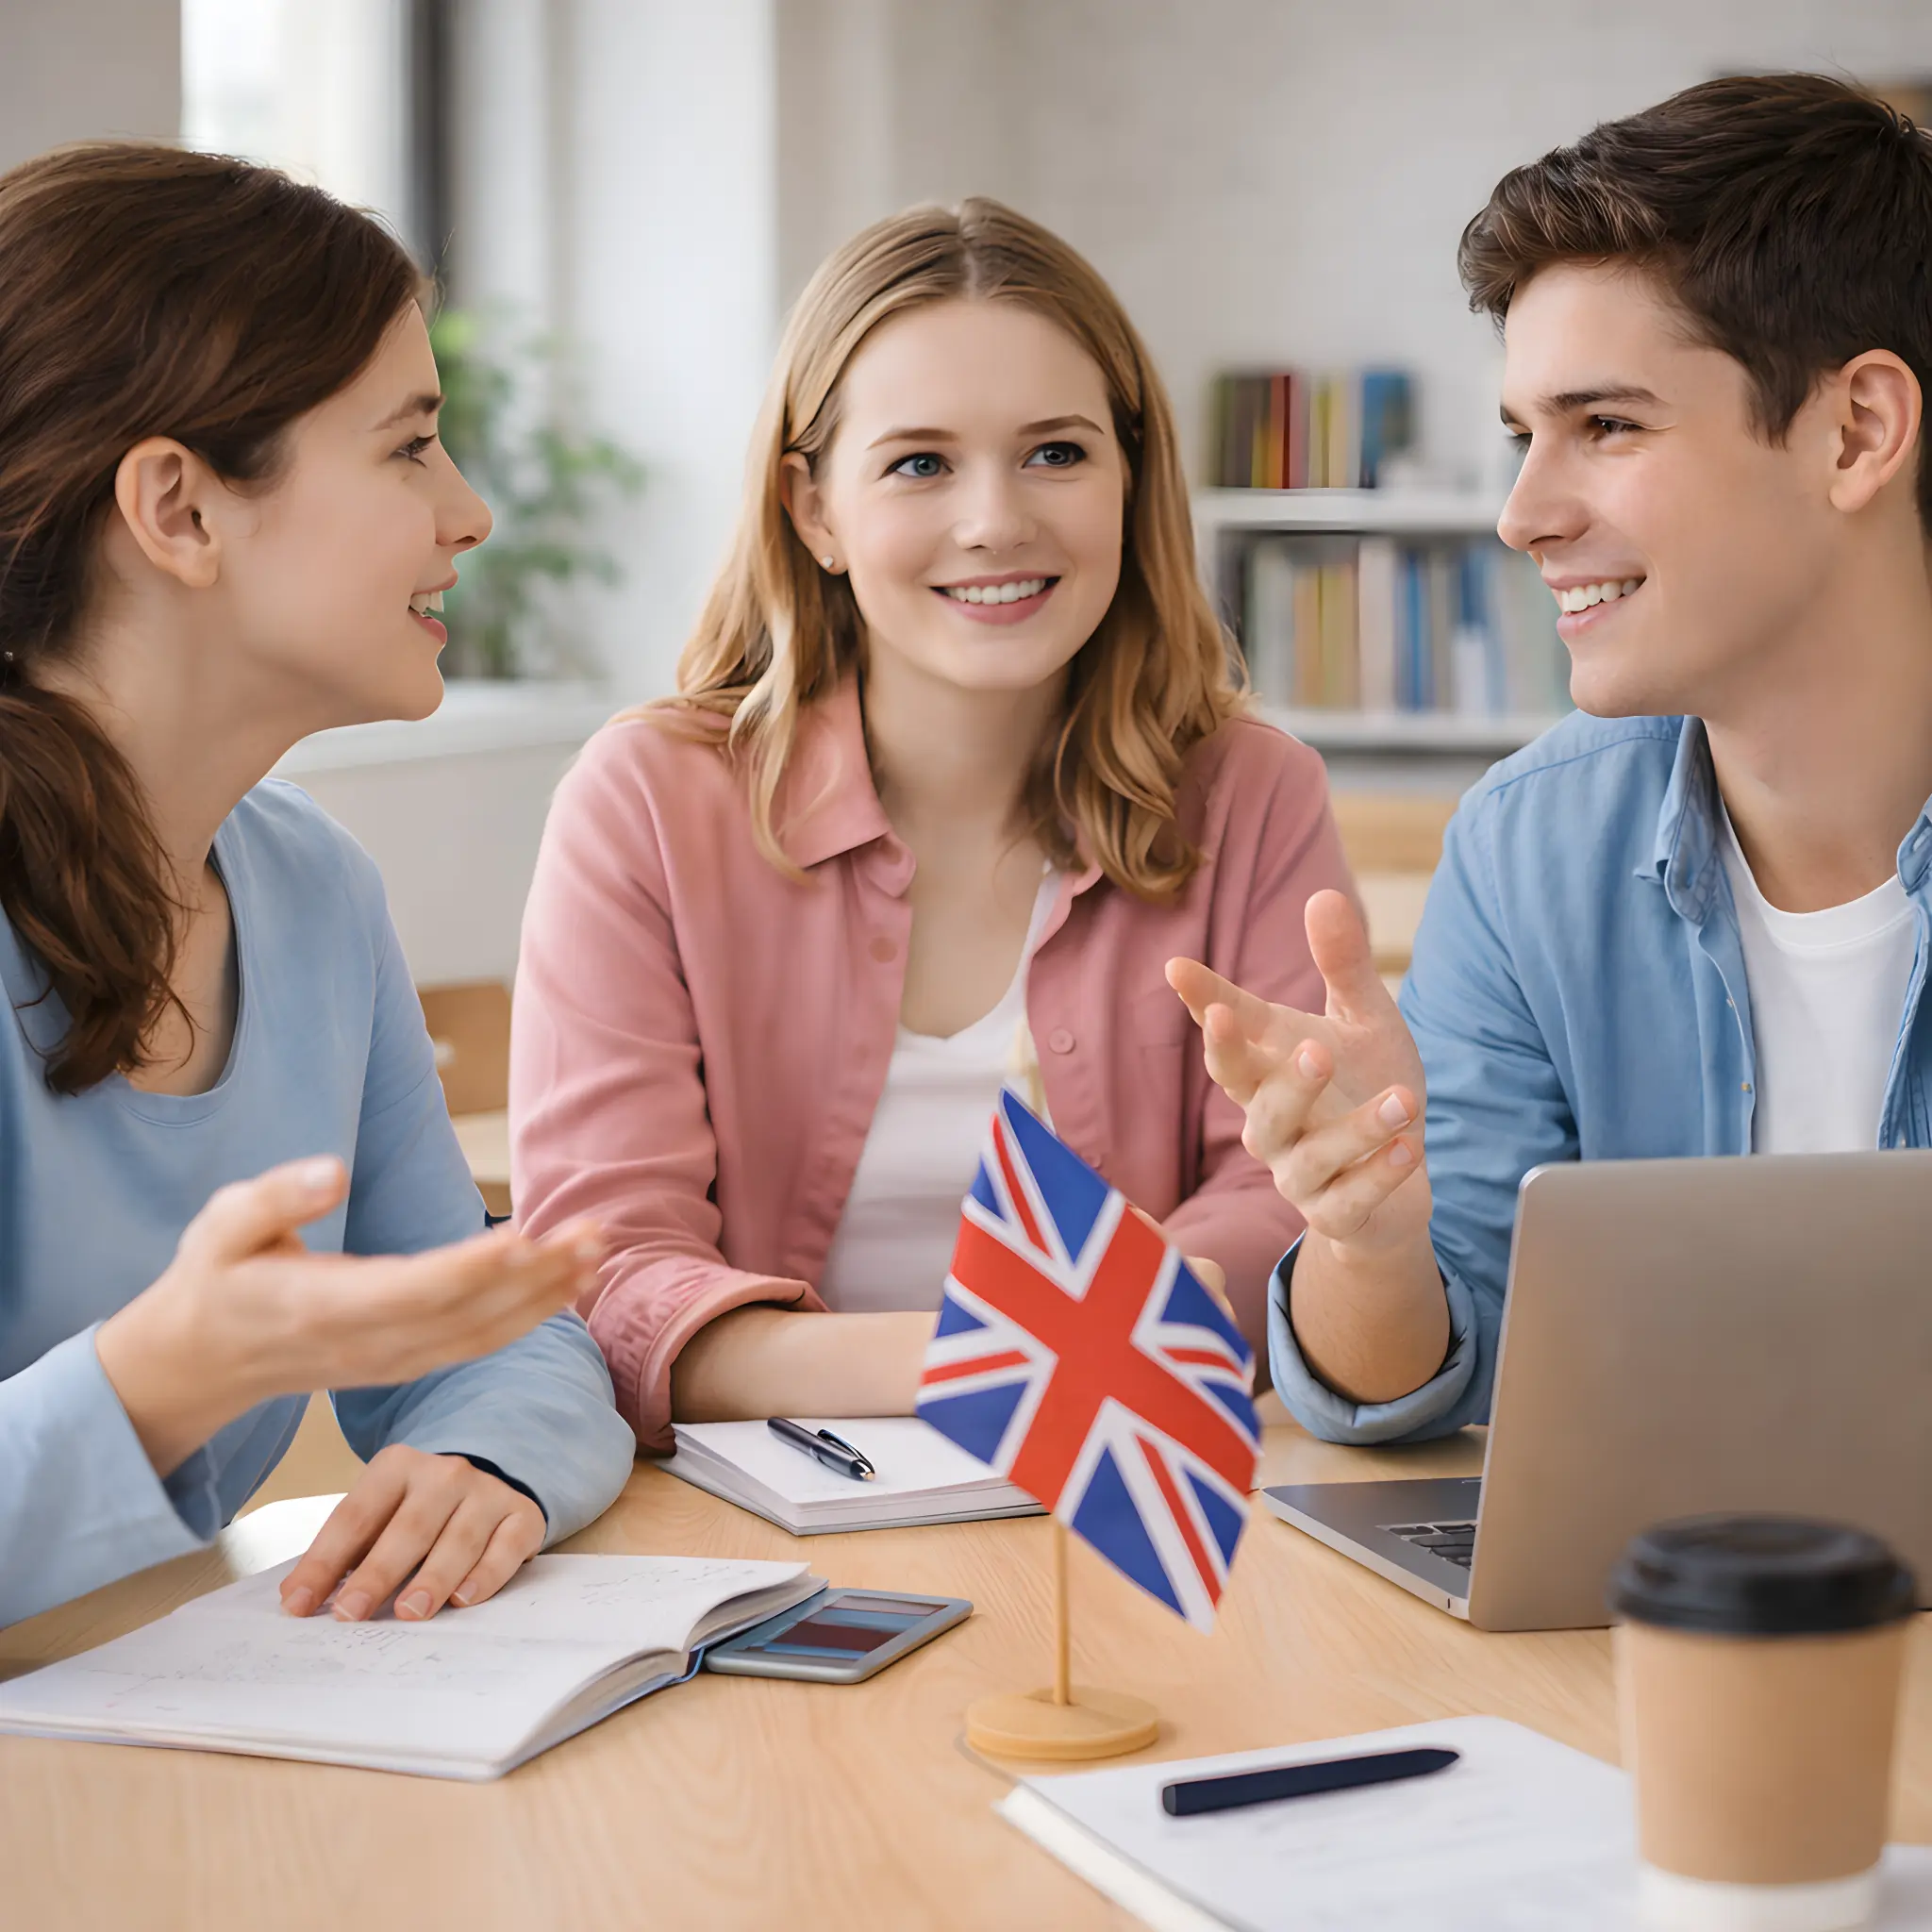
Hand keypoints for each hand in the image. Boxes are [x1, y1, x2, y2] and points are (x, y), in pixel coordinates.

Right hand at [97, 1155, 604, 1476]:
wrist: (202, 1361)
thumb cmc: (216, 1278)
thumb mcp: (222, 1225)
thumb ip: (276, 1198)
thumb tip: (333, 1171)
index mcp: (324, 1306)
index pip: (413, 1290)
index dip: (472, 1270)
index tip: (525, 1239)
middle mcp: (368, 1342)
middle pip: (466, 1313)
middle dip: (537, 1275)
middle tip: (594, 1232)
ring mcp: (391, 1360)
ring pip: (483, 1334)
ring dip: (546, 1295)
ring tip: (597, 1251)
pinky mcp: (406, 1363)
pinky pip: (477, 1344)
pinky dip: (528, 1317)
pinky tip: (567, 1284)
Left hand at [280, 1446, 544, 1620]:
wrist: (492, 1476)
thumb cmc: (420, 1508)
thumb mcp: (381, 1512)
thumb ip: (348, 1549)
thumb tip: (299, 1598)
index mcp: (397, 1467)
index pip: (354, 1516)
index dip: (324, 1562)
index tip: (297, 1604)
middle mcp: (445, 1474)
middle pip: (408, 1528)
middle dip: (377, 1573)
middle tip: (351, 1613)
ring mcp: (487, 1493)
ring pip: (459, 1538)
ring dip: (433, 1577)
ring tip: (410, 1613)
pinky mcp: (522, 1515)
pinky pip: (506, 1546)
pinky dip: (487, 1574)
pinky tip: (466, 1598)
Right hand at [1167, 889, 1430, 1253]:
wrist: (1397, 1179)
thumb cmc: (1364, 1088)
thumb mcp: (1363, 1021)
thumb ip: (1342, 966)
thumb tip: (1323, 895)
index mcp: (1268, 1071)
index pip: (1230, 1035)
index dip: (1204, 1003)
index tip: (1178, 969)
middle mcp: (1270, 1124)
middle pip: (1252, 1102)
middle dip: (1275, 1079)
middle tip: (1312, 1049)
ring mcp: (1298, 1175)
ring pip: (1310, 1156)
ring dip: (1355, 1129)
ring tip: (1404, 1100)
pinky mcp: (1336, 1215)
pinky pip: (1349, 1201)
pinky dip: (1378, 1176)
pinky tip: (1409, 1148)